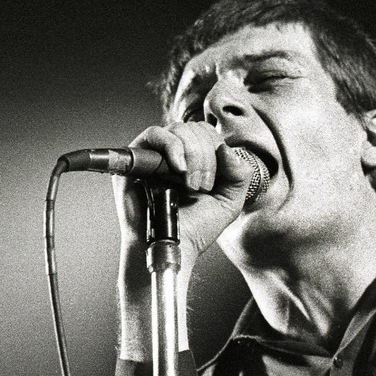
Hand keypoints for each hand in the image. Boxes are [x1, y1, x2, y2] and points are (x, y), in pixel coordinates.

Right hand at [112, 122, 253, 357]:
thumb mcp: (230, 201)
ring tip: (190, 184)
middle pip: (195, 129)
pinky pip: (154, 135)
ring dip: (192, 156)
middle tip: (201, 187)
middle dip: (206, 158)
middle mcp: (174, 154)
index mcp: (195, 159)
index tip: (215, 181)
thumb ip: (239, 174)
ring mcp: (155, 155)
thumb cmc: (196, 228)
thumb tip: (226, 148)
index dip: (217, 151)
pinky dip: (172, 147)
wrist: (173, 246)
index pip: (208, 133)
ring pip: (179, 130)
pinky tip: (179, 170)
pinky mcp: (136, 159)